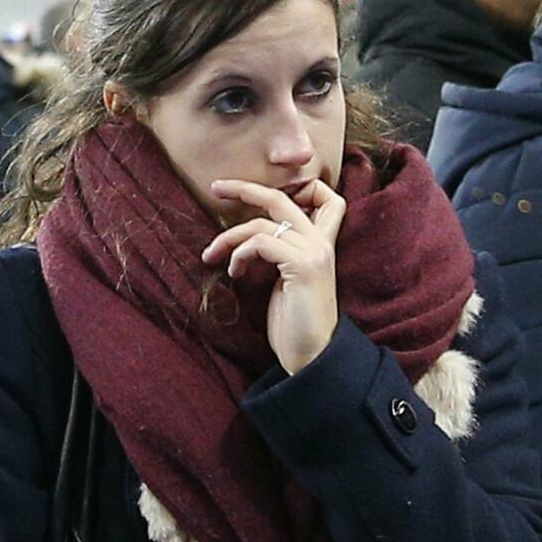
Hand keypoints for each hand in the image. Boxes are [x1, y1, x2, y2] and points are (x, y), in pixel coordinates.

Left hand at [201, 179, 345, 374]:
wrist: (310, 354)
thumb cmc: (293, 322)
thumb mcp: (287, 280)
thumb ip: (280, 254)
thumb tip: (250, 238)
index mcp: (322, 244)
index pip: (328, 199)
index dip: (303, 188)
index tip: (263, 195)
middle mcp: (322, 243)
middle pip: (282, 198)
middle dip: (244, 188)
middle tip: (215, 187)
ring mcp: (315, 253)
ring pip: (262, 223)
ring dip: (229, 237)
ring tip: (212, 256)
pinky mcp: (302, 266)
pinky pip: (261, 243)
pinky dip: (239, 253)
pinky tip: (234, 271)